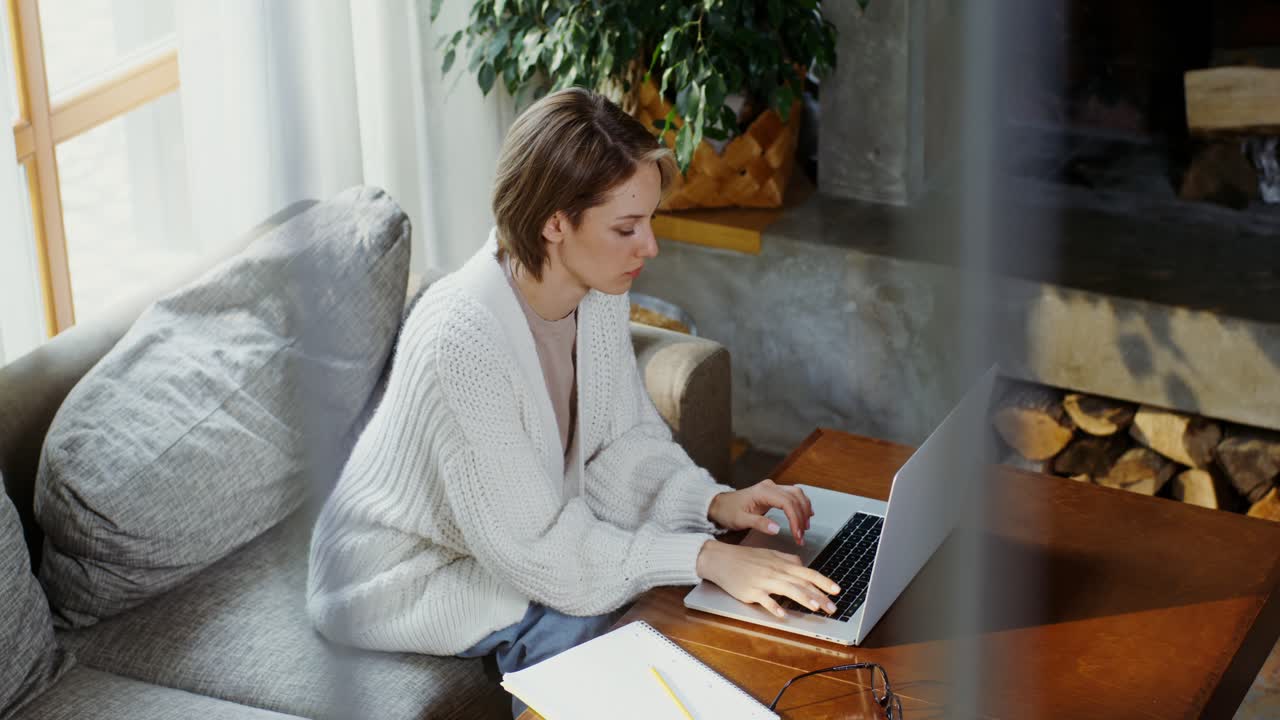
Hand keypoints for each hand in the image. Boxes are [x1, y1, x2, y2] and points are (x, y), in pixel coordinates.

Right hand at [696, 540, 840, 618]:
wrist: (720, 558)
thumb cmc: (744, 558)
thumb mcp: (769, 554)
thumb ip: (787, 560)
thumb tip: (802, 565)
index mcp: (781, 564)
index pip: (808, 573)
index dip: (824, 582)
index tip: (837, 590)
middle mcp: (776, 572)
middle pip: (802, 583)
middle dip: (820, 596)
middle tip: (833, 608)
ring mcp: (763, 581)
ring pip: (787, 589)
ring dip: (803, 599)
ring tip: (816, 608)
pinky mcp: (751, 591)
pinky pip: (765, 600)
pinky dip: (774, 607)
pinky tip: (782, 615)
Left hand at [708, 479, 813, 544]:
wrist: (719, 504)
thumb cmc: (728, 511)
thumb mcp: (740, 520)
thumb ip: (759, 524)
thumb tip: (776, 528)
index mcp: (762, 492)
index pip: (787, 503)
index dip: (795, 519)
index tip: (797, 534)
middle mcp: (769, 487)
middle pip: (795, 498)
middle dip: (802, 517)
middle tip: (801, 535)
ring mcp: (772, 488)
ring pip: (796, 494)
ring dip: (804, 510)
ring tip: (805, 528)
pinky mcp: (773, 492)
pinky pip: (793, 495)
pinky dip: (801, 504)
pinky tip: (806, 514)